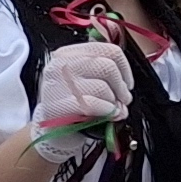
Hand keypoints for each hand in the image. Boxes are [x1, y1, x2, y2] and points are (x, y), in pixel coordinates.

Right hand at [31, 37, 133, 153]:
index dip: (125, 69)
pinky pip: (91, 104)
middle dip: (121, 88)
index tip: (127, 84)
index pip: (108, 50)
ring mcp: (55, 85)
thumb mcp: (88, 82)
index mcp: (69, 54)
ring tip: (112, 111)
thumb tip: (125, 90)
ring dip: (114, 103)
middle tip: (123, 101)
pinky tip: (106, 115)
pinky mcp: (55, 107)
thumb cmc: (75, 105)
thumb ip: (106, 77)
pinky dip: (106, 111)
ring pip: (101, 87)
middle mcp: (60, 65)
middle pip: (107, 66)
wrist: (53, 131)